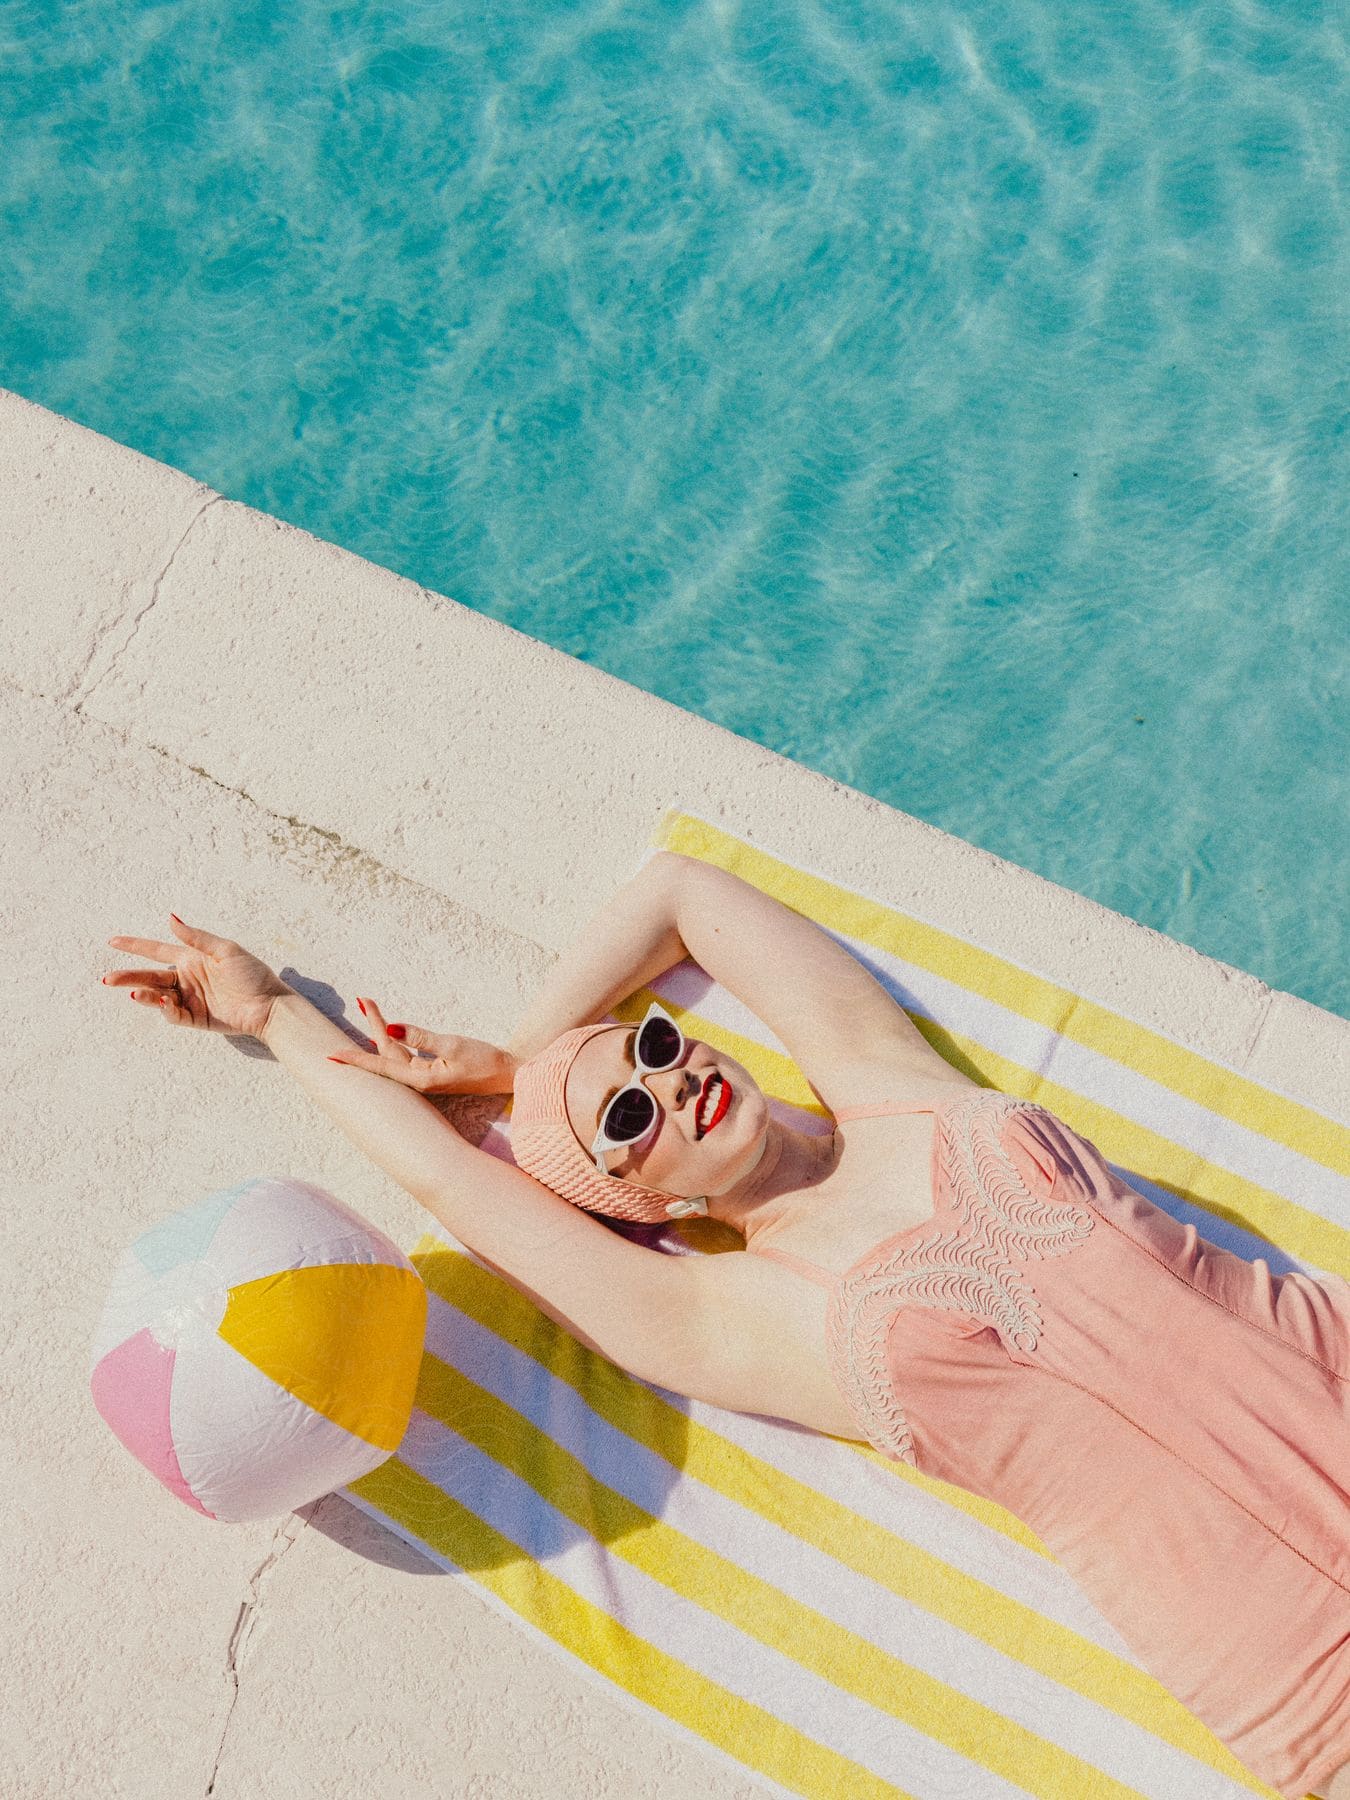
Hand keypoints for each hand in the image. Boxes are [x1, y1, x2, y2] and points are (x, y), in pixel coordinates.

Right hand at [102, 915, 293, 1039]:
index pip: (157, 951)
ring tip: (136, 993)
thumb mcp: (225, 950)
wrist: (269, 1005)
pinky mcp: (196, 1018)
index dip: (135, 946)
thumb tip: (170, 919)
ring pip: (158, 997)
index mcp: (192, 959)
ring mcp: (190, 999)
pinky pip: (175, 1014)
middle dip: (128, 977)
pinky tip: (165, 1003)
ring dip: (145, 995)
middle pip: (150, 977)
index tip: (113, 941)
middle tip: (108, 979)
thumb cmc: (253, 974)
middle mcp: (187, 979)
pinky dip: (167, 1010)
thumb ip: (196, 937)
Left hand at [327, 996, 519, 1096]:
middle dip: (373, 1025)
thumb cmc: (485, 1062)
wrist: (508, 1074)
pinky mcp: (432, 1070)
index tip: (332, 1055)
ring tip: (369, 1006)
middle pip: (385, 1052)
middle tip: (362, 1000)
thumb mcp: (453, 1045)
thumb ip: (421, 1037)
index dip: (355, 1060)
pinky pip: (405, 1053)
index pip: (380, 1066)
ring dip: (382, 1029)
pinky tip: (387, 1031)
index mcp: (421, 1078)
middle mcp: (418, 1079)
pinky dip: (395, 1038)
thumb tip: (391, 1029)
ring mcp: (424, 1075)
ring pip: (394, 1051)